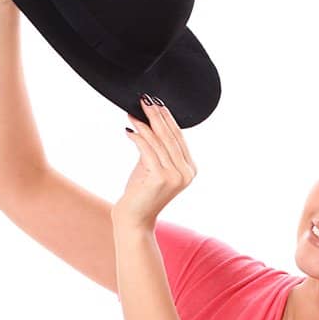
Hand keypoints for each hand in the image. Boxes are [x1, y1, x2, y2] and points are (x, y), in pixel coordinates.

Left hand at [114, 95, 196, 229]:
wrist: (134, 219)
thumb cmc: (141, 194)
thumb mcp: (152, 166)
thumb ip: (156, 147)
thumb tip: (149, 122)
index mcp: (190, 169)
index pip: (179, 137)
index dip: (167, 118)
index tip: (156, 103)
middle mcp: (186, 173)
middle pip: (170, 136)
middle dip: (156, 116)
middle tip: (145, 100)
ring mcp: (176, 176)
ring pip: (158, 141)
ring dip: (144, 124)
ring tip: (132, 112)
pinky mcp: (161, 178)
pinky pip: (148, 150)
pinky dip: (137, 137)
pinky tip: (129, 130)